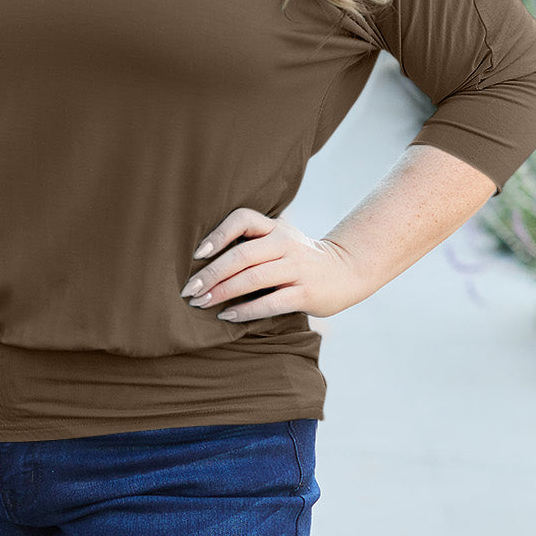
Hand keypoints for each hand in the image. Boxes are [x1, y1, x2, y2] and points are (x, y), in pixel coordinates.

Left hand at [181, 206, 370, 321]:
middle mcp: (285, 244)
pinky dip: (246, 310)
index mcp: (275, 228)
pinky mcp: (306, 293)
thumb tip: (201, 258)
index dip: (218, 234)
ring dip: (223, 292)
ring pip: (253, 278)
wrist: (346, 271)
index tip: (197, 253)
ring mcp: (297, 268)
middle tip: (189, 290)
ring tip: (202, 303)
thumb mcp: (279, 239)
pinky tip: (228, 316)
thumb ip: (251, 242)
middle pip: (241, 255)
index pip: (243, 219)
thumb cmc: (298, 258)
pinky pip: (270, 302)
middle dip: (211, 273)